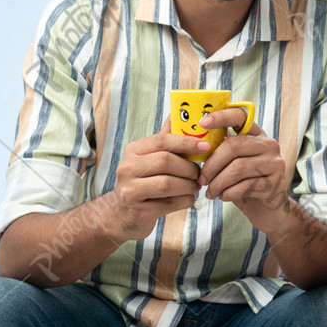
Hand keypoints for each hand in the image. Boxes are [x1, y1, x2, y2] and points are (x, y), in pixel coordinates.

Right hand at [110, 116, 205, 240]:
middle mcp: (127, 168)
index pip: (162, 140)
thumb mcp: (149, 157)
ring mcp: (130, 190)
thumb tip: (177, 112)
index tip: (205, 147)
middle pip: (166, 161)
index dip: (186, 142)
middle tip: (200, 174)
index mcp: (134, 150)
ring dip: (188, 185)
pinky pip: (169, 204)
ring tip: (195, 186)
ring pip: (168, 184)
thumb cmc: (143, 181)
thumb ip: (164, 137)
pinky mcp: (138, 211)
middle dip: (189, 168)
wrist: (121, 214)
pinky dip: (185, 200)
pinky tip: (189, 198)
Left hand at [198, 109, 290, 233]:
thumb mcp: (233, 164)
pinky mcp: (276, 183)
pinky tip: (223, 197)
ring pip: (238, 168)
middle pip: (234, 145)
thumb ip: (221, 151)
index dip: (221, 116)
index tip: (202, 123)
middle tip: (201, 179)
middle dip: (212, 164)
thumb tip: (192, 142)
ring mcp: (274, 163)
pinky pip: (246, 186)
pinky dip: (229, 193)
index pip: (240, 116)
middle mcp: (268, 144)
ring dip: (218, 182)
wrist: (268, 210)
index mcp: (256, 134)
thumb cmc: (244, 184)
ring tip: (210, 191)